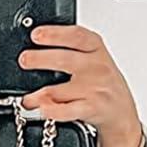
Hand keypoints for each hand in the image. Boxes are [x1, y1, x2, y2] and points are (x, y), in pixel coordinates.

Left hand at [18, 23, 142, 146]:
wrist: (122, 113)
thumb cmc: (103, 84)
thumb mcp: (95, 59)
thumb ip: (72, 51)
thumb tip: (36, 50)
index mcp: (96, 50)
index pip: (76, 36)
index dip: (55, 33)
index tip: (36, 35)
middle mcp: (96, 67)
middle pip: (64, 60)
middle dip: (40, 59)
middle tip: (24, 60)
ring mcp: (94, 88)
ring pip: (59, 90)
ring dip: (38, 95)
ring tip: (26, 99)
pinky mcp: (92, 108)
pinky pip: (67, 110)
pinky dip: (52, 111)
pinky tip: (42, 109)